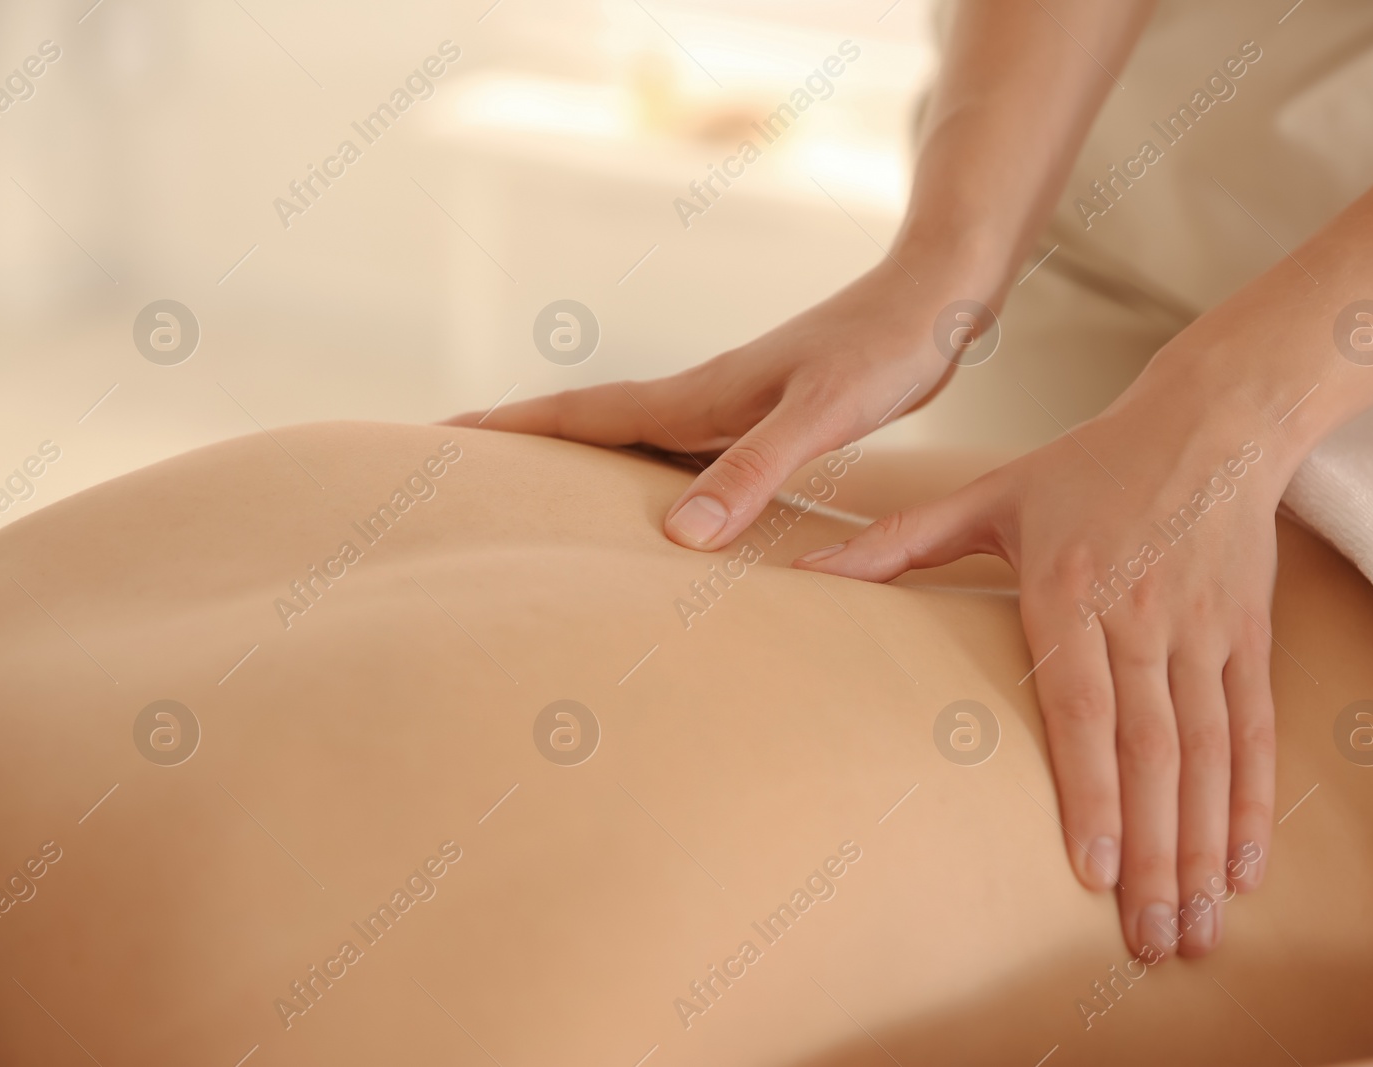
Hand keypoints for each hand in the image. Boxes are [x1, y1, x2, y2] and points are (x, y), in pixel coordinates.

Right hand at [446, 261, 964, 547]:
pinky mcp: (764, 423)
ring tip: (535, 504)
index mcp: (696, 397)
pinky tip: (657, 514)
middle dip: (522, 449)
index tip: (437, 439)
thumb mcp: (819, 416)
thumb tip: (676, 539)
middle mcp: (700, 402)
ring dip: (580, 467)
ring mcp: (729, 411)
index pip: (579, 413)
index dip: (509, 428)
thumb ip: (753, 473)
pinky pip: (683, 459)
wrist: (934, 302)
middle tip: (457, 479)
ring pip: (632, 446)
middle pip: (588, 429)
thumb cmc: (882, 351)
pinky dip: (649, 483)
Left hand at [794, 405, 1280, 959]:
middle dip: (1155, 854)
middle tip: (1151, 942)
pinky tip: (1248, 867)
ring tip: (1200, 930)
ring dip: (1204, 845)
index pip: (1084, 708)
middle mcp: (1142, 615)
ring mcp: (1202, 629)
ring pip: (1206, 752)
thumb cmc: (1085, 465)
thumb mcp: (986, 494)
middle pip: (1150, 750)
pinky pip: (1252, 726)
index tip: (1091, 873)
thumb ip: (898, 542)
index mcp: (1069, 588)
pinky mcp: (1246, 634)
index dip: (1091, 793)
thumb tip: (803, 572)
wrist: (1210, 422)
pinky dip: (1250, 799)